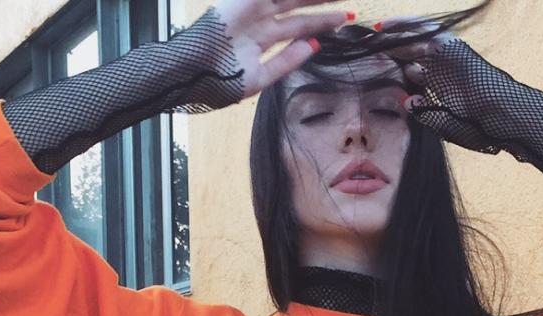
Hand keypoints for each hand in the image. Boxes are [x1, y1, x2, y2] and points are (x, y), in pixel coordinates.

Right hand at [210, 0, 354, 99]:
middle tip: (348, 1)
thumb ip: (285, 62)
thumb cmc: (220, 80)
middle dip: (323, 3)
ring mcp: (253, 8)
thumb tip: (313, 46)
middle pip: (298, 8)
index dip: (320, 25)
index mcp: (261, 41)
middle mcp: (260, 22)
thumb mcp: (259, 77)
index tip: (343, 22)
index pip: (297, 29)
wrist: (194, 71)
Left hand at [377, 16, 518, 154]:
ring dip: (393, 34)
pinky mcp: (453, 48)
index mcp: (438, 86)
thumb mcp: (445, 123)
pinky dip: (408, 28)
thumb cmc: (481, 127)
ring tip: (371, 32)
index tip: (366, 67)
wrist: (505, 118)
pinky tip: (388, 27)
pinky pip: (428, 33)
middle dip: (386, 48)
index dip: (388, 68)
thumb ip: (427, 113)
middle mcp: (440, 68)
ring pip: (415, 39)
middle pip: (408, 52)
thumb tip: (407, 101)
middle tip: (361, 44)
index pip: (408, 71)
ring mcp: (447, 56)